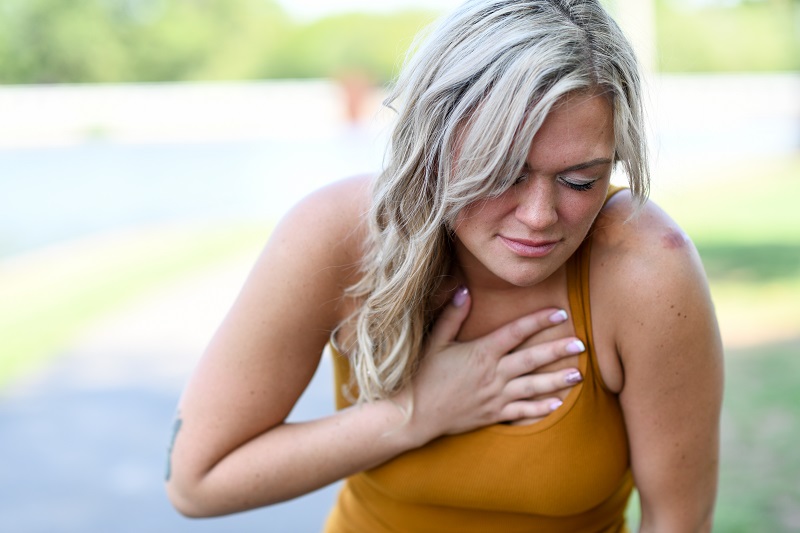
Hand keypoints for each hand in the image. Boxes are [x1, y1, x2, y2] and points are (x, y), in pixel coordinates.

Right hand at [401, 286, 583, 441]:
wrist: (413, 414)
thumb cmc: (422, 376)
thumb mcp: (435, 342)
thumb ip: (452, 316)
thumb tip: (464, 289)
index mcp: (481, 352)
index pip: (516, 332)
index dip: (539, 321)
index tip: (559, 312)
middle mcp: (493, 374)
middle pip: (532, 359)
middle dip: (558, 350)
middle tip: (582, 343)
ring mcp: (495, 396)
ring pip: (533, 387)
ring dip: (558, 380)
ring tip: (579, 374)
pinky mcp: (493, 415)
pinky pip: (522, 412)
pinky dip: (540, 409)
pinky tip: (557, 405)